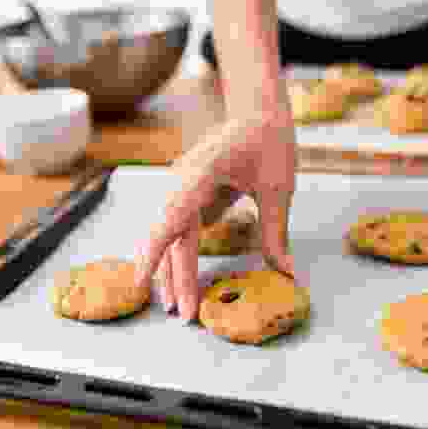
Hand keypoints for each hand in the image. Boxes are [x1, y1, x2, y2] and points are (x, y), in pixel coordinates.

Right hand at [133, 114, 298, 321]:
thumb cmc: (269, 141)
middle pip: (171, 234)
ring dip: (171, 269)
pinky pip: (176, 229)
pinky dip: (176, 255)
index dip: (154, 250)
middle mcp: (182, 179)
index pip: (172, 215)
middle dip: (173, 276)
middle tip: (183, 316)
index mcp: (202, 171)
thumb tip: (288, 273)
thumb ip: (277, 230)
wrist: (257, 112)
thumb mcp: (280, 186)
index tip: (140, 280)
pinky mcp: (186, 195)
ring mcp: (181, 187)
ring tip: (175, 307)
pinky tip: (180, 281)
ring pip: (169, 234)